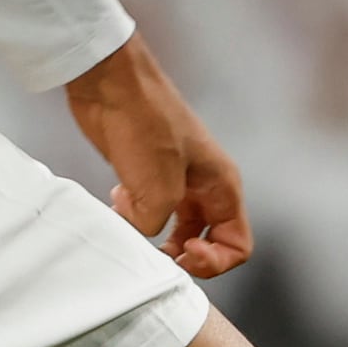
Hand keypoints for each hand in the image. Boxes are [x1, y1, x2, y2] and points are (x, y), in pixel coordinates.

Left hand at [65, 33, 251, 281]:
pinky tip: (118, 202)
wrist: (109, 85)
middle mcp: (203, 186)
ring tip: (135, 227)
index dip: (215, 262)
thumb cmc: (143, 121)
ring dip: (155, 238)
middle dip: (183, 255)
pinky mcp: (145, 175)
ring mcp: (174, 180)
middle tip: (159, 257)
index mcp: (221, 185)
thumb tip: (141, 232)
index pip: (238, 244)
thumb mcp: (157, 187)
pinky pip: (147, 212)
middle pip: (207, 241)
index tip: (185, 254)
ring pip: (175, 229)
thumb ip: (156, 224)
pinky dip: (132, 217)